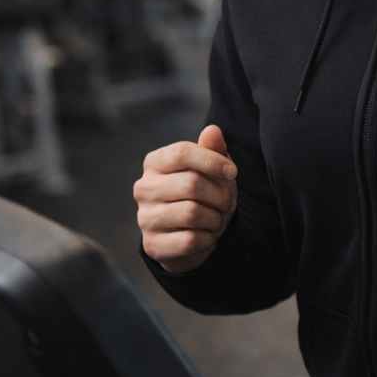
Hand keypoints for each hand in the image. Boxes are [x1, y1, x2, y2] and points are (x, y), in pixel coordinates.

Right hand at [134, 124, 237, 273]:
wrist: (192, 236)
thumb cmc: (204, 194)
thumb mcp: (213, 169)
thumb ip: (213, 149)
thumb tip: (212, 130)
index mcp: (155, 162)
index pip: (181, 152)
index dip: (212, 161)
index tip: (233, 172)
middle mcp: (144, 188)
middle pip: (192, 184)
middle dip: (221, 195)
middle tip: (228, 202)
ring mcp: (145, 218)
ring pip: (193, 213)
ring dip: (216, 218)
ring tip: (216, 218)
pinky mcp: (152, 245)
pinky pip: (191, 240)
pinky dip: (208, 239)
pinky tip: (205, 236)